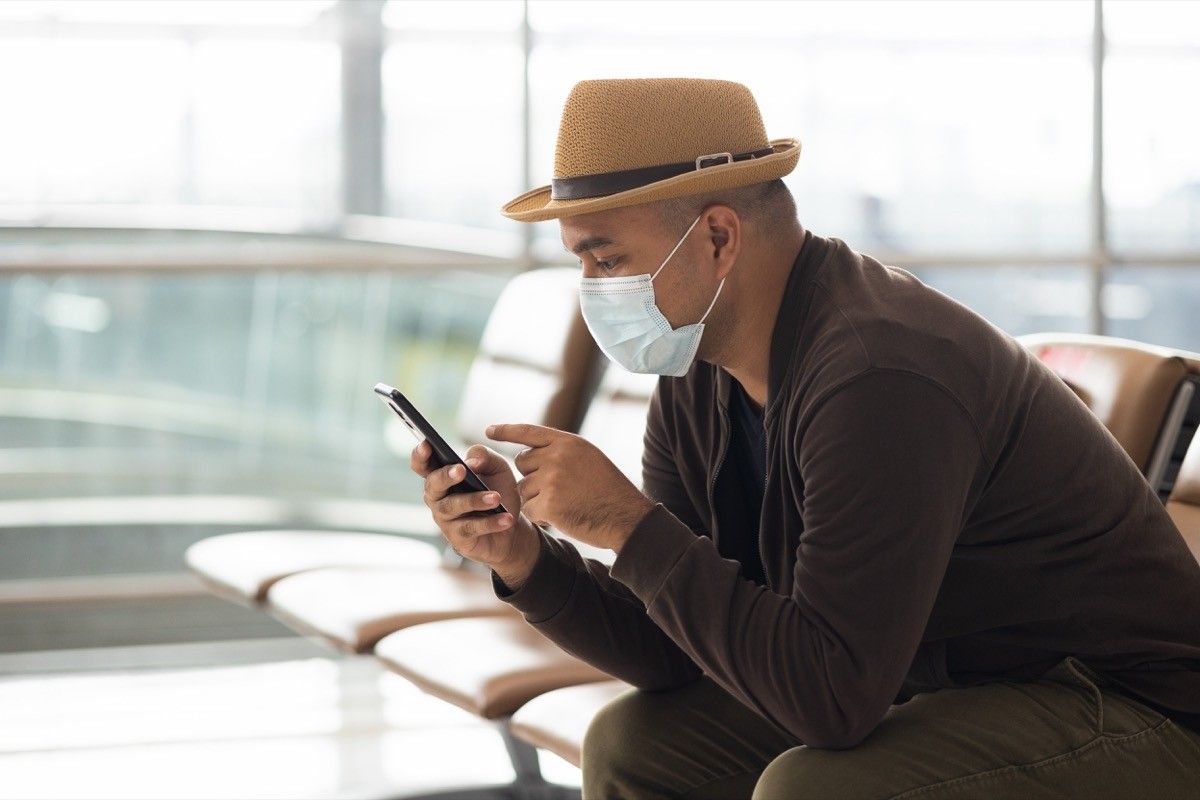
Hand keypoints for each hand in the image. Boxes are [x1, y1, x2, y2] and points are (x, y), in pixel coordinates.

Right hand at [411, 440, 538, 572]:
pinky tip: (507, 518)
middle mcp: (438, 497)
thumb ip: (484, 457)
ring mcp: (446, 519)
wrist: (512, 524)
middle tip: (461, 470)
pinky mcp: (458, 539)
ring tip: (496, 497)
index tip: (426, 444)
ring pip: (453, 507)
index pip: (423, 465)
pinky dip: (491, 522)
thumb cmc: (498, 490)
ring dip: (474, 500)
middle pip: (433, 485)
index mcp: (443, 476)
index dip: (420, 455)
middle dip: (445, 476)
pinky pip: (471, 528)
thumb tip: (471, 462)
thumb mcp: (496, 468)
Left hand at [486, 423, 655, 551]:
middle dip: (532, 477)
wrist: (626, 517)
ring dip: (536, 499)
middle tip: (558, 489)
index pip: (529, 431)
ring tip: (564, 503)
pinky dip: (540, 516)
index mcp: (568, 442)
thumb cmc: (609, 490)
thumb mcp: (589, 458)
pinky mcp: (549, 503)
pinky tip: (561, 516)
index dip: (507, 431)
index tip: (489, 430)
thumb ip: (561, 451)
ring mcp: (552, 479)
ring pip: (523, 488)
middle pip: (522, 463)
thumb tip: (526, 453)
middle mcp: (558, 456)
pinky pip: (528, 509)